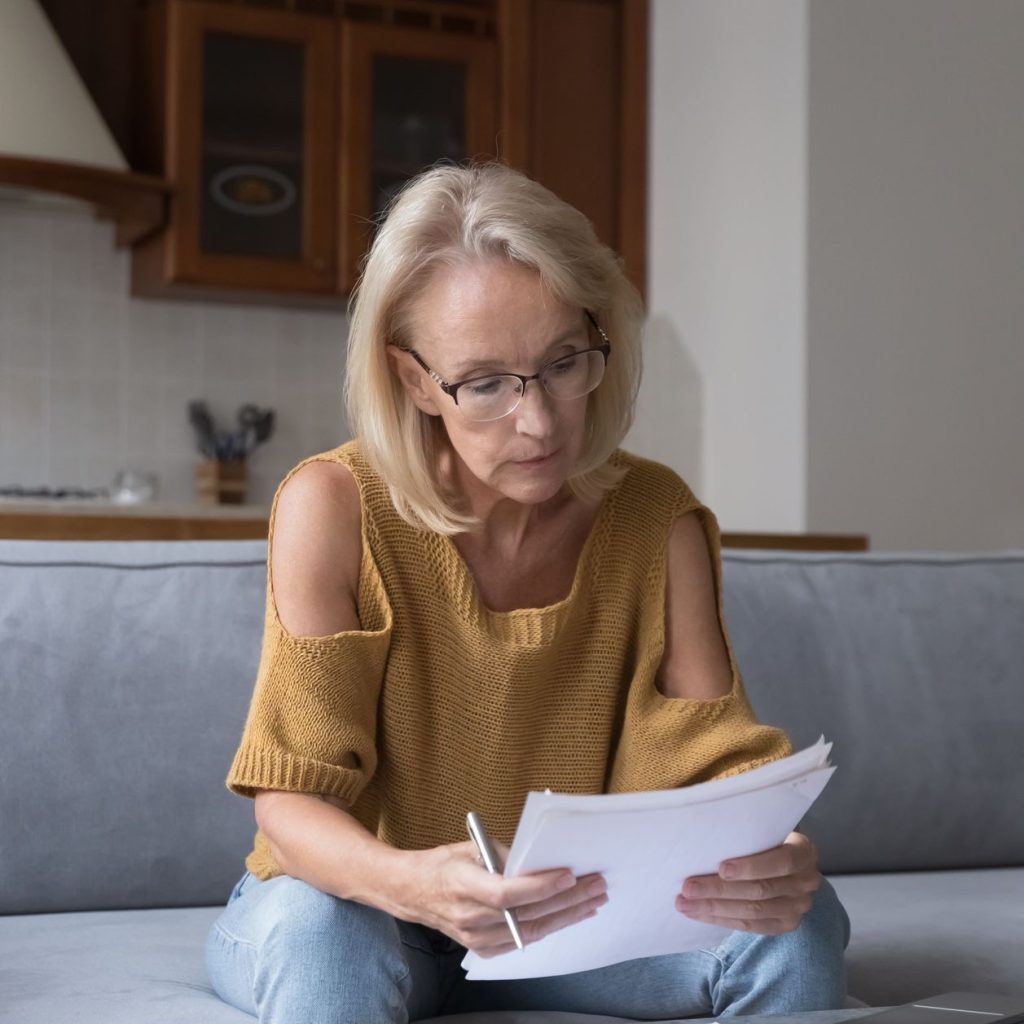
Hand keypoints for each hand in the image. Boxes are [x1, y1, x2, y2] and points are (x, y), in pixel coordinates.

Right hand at [400, 840, 607, 956]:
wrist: (413, 892)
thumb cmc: (444, 864)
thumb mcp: (472, 847)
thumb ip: (508, 856)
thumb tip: (545, 857)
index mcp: (464, 886)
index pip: (508, 893)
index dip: (541, 887)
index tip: (569, 876)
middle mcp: (470, 917)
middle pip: (527, 914)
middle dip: (568, 900)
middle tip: (596, 885)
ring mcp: (476, 938)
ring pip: (531, 931)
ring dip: (566, 916)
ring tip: (592, 901)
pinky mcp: (483, 948)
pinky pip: (523, 940)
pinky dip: (548, 927)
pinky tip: (568, 916)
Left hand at [676, 831, 820, 933]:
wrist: (785, 857)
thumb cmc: (764, 834)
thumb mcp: (763, 822)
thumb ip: (745, 821)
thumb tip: (706, 809)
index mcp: (804, 850)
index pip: (782, 861)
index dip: (751, 866)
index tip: (720, 868)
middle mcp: (806, 881)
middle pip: (761, 890)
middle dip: (719, 890)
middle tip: (687, 887)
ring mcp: (798, 906)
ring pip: (753, 911)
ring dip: (715, 908)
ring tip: (684, 903)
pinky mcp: (787, 924)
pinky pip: (753, 926)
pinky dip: (723, 920)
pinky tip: (700, 914)